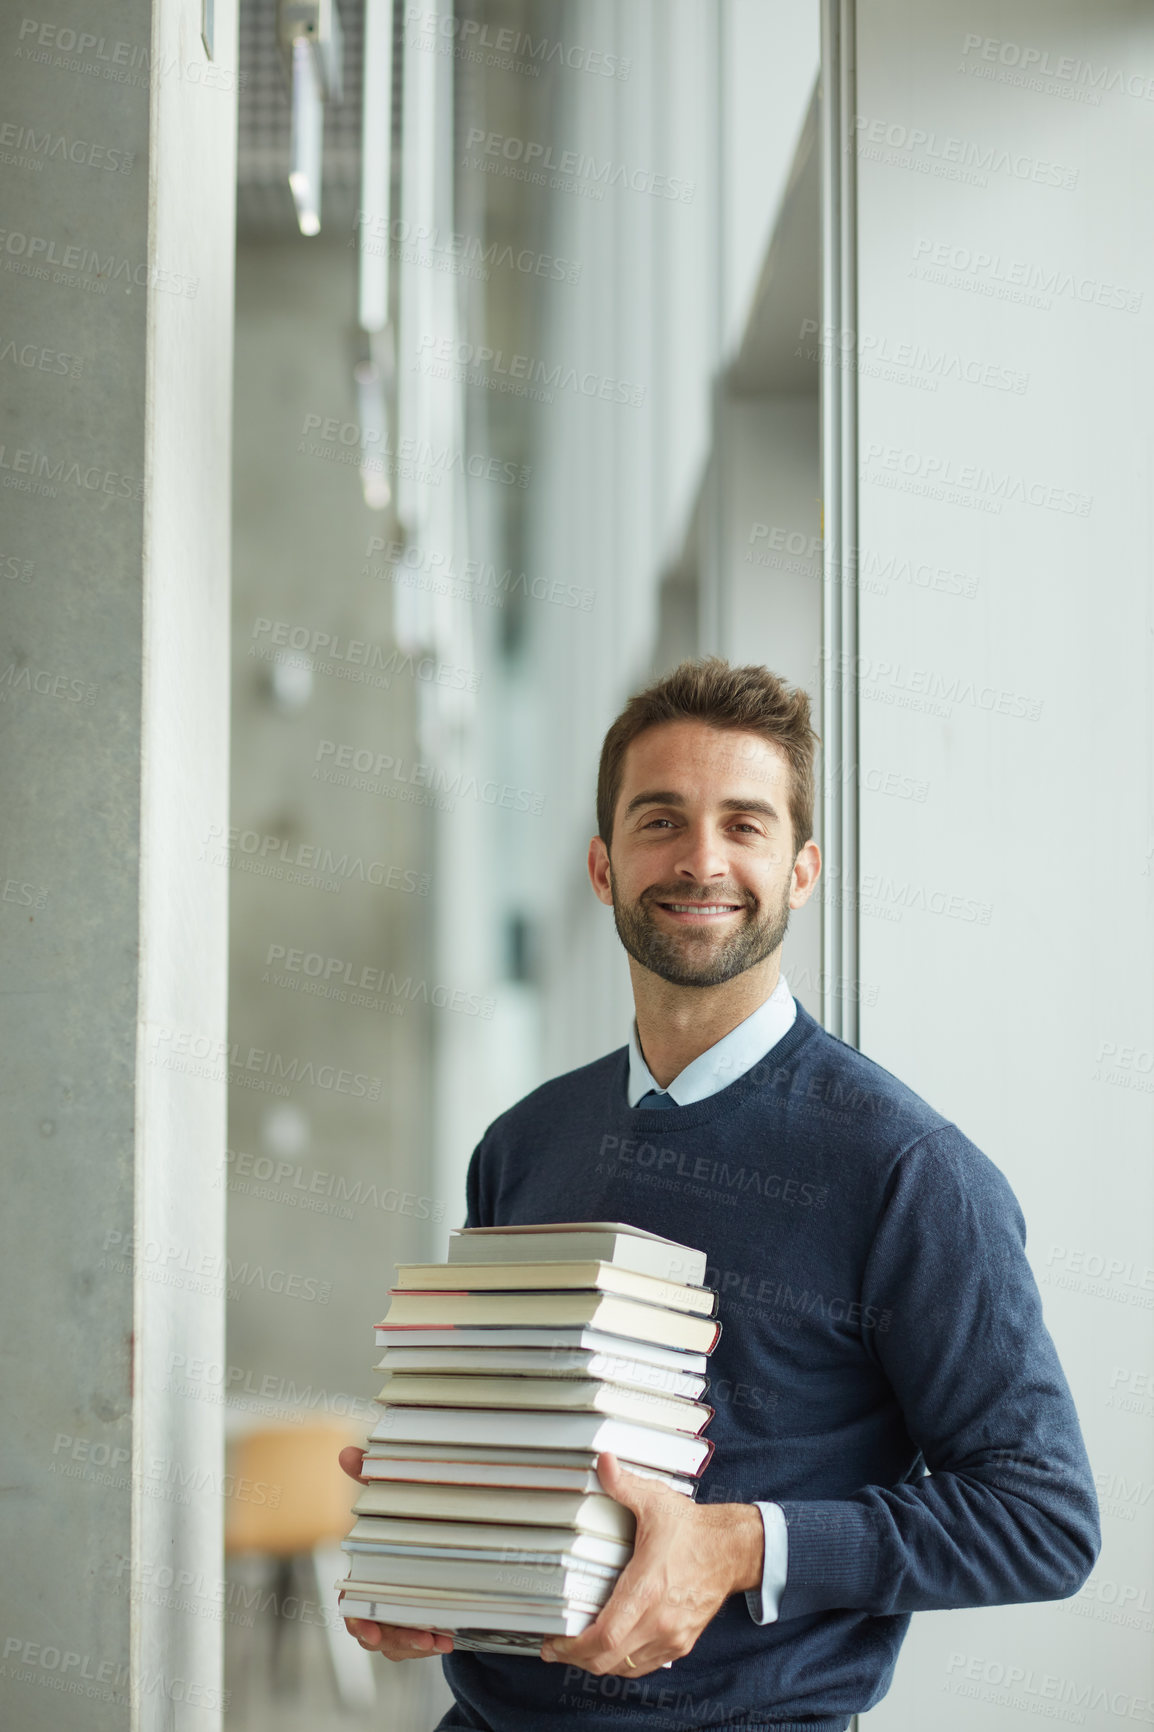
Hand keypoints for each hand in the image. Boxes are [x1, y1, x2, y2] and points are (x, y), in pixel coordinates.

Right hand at [337, 1445, 454, 1659]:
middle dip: (395, 1639)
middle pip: (374, 1633)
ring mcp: (391, 1619)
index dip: (358, 1619)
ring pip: (396, 1643)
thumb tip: (347, 1451)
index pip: (351, 1604)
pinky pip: (413, 1644)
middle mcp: (372, 1603)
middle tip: (418, 1639)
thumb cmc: (396, 1523)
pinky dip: (428, 1642)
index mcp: (361, 1577)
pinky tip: (446, 1637)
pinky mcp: (411, 1628)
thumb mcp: (385, 1500)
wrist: (426, 1547)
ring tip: (438, 1638)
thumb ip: (367, 1478)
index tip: (368, 1628)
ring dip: (415, 1642)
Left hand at [539, 1453, 762, 1677]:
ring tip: (577, 1649)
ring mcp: (671, 1635)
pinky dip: (622, 1663)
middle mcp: (659, 1620)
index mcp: (647, 1589)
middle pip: (607, 1661)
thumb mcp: (656, 1501)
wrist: (732, 1550)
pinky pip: (643, 1665)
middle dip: (575, 1659)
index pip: (604, 1636)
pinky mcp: (681, 1642)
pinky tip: (609, 1649)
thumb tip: (602, 1462)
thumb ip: (624, 1484)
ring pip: (624, 1668)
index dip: (572, 1647)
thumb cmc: (693, 1529)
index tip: (552, 1643)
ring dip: (597, 1663)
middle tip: (556, 1648)